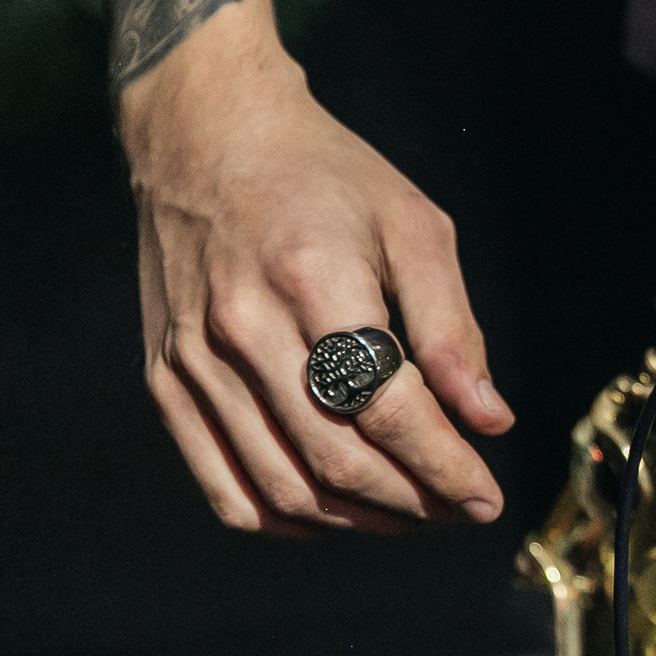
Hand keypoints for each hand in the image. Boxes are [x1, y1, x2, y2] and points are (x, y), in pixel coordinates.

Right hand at [121, 37, 512, 535]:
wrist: (206, 136)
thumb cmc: (325, 176)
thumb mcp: (413, 226)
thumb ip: (452, 328)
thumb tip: (489, 419)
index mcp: (316, 280)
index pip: (388, 408)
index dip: (444, 466)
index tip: (487, 498)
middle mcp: (246, 328)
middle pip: (336, 457)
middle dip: (412, 501)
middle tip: (460, 509)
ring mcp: (195, 361)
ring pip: (281, 485)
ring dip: (357, 520)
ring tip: (412, 516)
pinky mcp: (165, 379)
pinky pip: (223, 485)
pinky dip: (285, 518)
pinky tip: (336, 514)